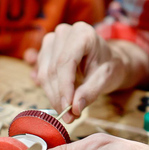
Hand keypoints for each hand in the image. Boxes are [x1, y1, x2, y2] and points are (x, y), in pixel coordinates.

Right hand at [34, 22, 148, 121]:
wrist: (107, 59)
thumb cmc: (109, 66)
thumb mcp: (106, 79)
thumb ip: (90, 92)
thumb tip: (74, 108)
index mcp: (82, 33)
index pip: (65, 62)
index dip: (64, 87)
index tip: (67, 109)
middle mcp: (64, 32)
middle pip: (53, 69)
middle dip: (59, 96)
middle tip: (68, 116)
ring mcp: (52, 40)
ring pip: (44, 72)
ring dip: (52, 95)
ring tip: (67, 111)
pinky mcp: (45, 50)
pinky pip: (40, 72)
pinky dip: (48, 89)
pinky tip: (58, 99)